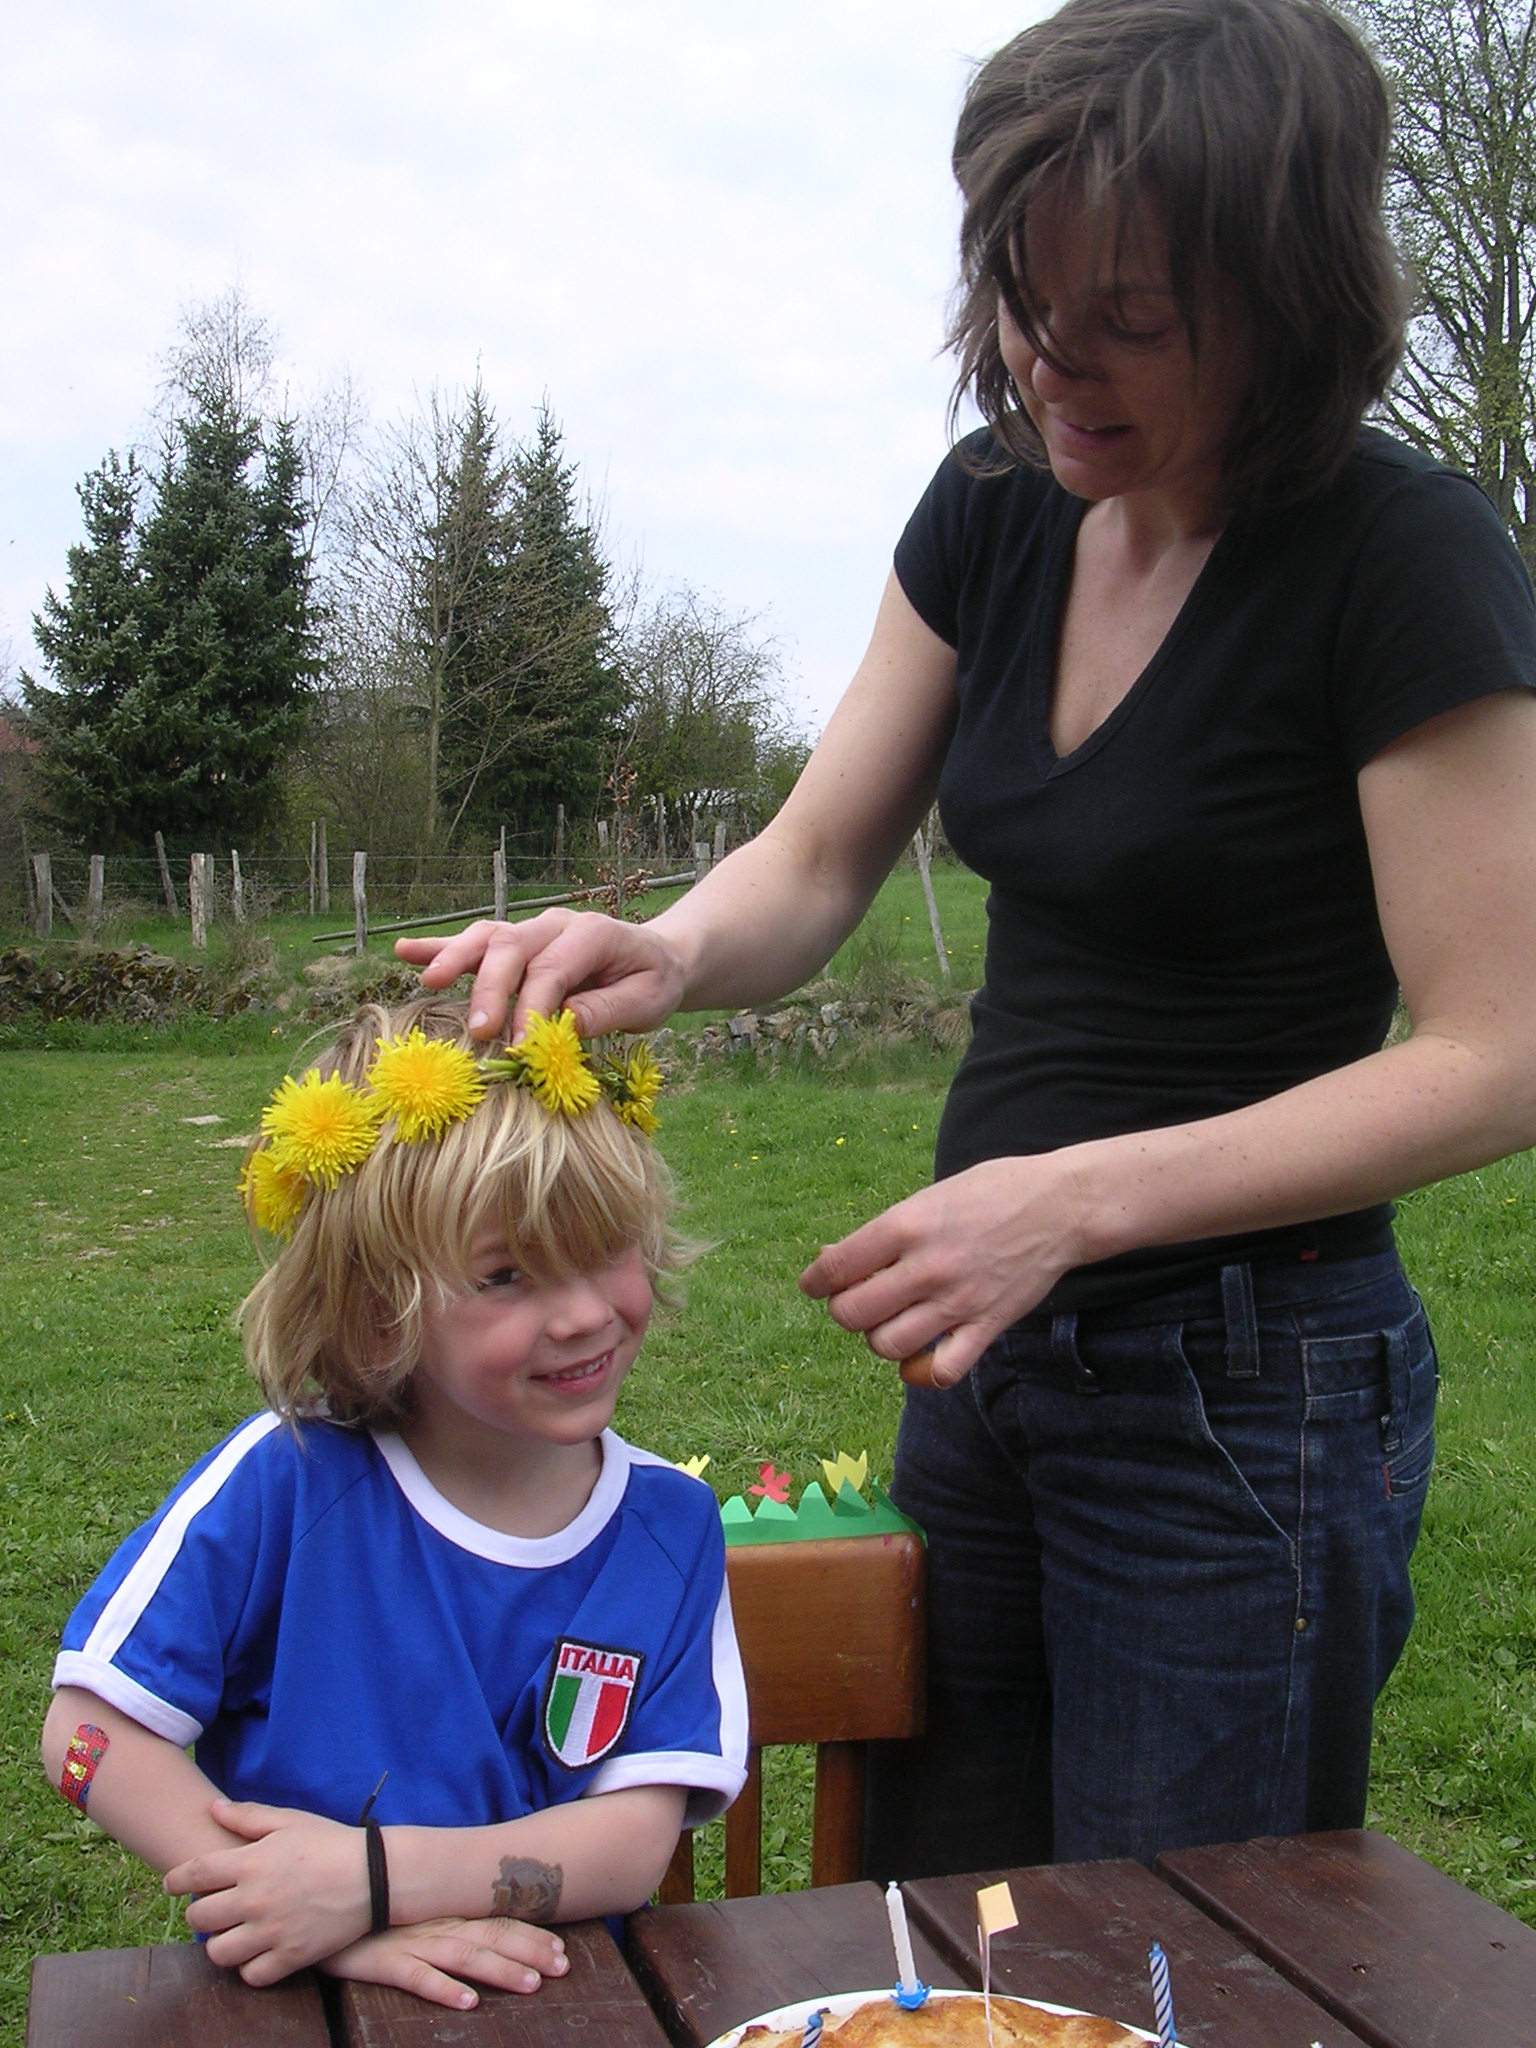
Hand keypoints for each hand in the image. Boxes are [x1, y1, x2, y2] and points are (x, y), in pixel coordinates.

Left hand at [165, 1799, 371, 1983]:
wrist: (375, 1876)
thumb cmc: (330, 1843)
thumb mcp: (290, 1821)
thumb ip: (248, 1816)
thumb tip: (213, 1808)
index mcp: (252, 1862)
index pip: (193, 1874)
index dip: (175, 1880)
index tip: (172, 1884)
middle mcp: (255, 1899)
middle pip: (198, 1917)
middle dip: (199, 1912)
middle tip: (212, 1907)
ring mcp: (272, 1932)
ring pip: (218, 1953)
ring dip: (220, 1944)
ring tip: (232, 1933)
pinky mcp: (291, 1957)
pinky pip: (251, 1976)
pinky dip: (249, 1967)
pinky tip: (257, 1952)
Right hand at [321, 1915, 569, 2011]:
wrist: (327, 1906)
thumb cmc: (376, 1915)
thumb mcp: (417, 1913)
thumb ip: (449, 1919)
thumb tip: (484, 1929)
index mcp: (448, 1914)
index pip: (499, 1921)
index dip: (532, 1935)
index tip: (563, 1948)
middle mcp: (438, 1925)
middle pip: (492, 1937)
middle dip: (531, 1951)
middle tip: (563, 1966)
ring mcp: (412, 1943)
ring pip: (465, 1956)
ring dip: (501, 1970)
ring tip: (531, 1985)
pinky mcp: (384, 1962)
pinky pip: (418, 1977)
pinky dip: (444, 1988)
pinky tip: (468, 2002)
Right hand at [396, 909, 687, 1043]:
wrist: (656, 958)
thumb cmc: (651, 982)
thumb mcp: (648, 1001)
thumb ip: (607, 1010)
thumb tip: (565, 1025)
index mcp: (592, 934)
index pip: (552, 969)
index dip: (533, 1008)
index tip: (520, 1048)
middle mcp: (555, 924)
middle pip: (513, 949)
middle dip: (492, 989)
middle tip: (478, 1031)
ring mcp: (532, 931)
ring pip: (487, 937)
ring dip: (456, 958)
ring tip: (430, 982)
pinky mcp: (515, 945)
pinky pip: (475, 941)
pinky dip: (439, 947)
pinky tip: (404, 952)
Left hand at [799, 1154, 1085, 1386]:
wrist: (1062, 1205)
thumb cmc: (992, 1191)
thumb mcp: (929, 1196)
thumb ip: (884, 1231)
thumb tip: (829, 1258)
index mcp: (909, 1224)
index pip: (836, 1267)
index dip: (814, 1281)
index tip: (814, 1284)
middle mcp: (928, 1267)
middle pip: (852, 1313)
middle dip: (844, 1309)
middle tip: (857, 1299)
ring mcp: (959, 1301)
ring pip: (887, 1345)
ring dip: (878, 1337)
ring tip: (891, 1320)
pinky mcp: (987, 1325)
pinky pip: (942, 1372)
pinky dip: (922, 1372)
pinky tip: (920, 1355)